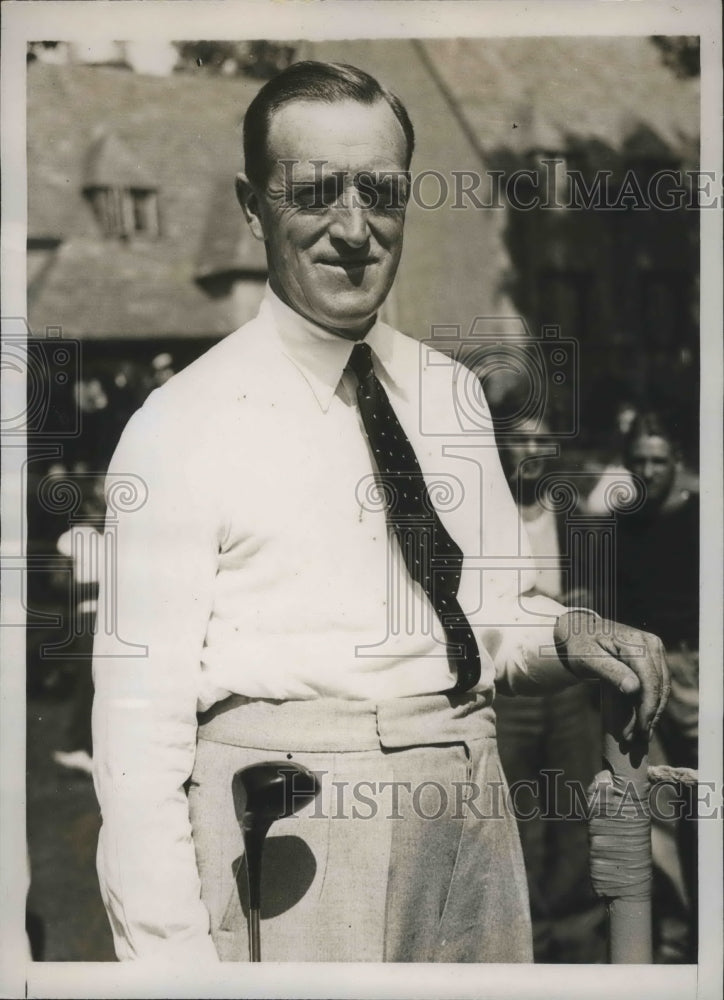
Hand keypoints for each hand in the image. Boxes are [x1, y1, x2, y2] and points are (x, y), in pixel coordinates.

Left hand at [554, 610, 669, 740]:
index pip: (650, 681)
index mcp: (635, 642)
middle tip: (640, 737)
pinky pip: (659, 682)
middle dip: (651, 713)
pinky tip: (644, 717)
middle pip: (659, 685)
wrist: (579, 631)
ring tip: (642, 731)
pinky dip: (653, 701)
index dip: (648, 708)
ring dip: (655, 710)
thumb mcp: (587, 659)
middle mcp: (650, 643)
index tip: (640, 730)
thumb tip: (634, 688)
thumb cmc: (580, 645)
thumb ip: (610, 672)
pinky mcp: (654, 655)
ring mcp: (655, 648)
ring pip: (663, 686)